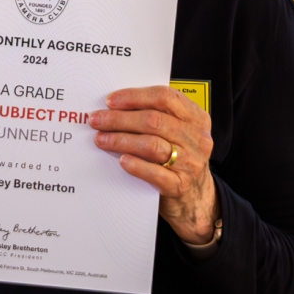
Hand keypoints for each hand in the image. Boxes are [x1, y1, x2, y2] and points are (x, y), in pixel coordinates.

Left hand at [89, 85, 216, 243]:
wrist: (196, 196)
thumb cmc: (181, 157)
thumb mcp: (178, 131)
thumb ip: (157, 116)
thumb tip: (117, 107)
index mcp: (196, 118)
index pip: (165, 98)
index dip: (135, 96)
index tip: (111, 101)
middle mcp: (196, 139)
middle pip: (154, 120)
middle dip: (120, 119)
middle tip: (97, 120)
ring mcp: (190, 163)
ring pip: (152, 145)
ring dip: (121, 140)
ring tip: (101, 139)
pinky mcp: (179, 185)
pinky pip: (155, 173)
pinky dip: (136, 165)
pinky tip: (121, 160)